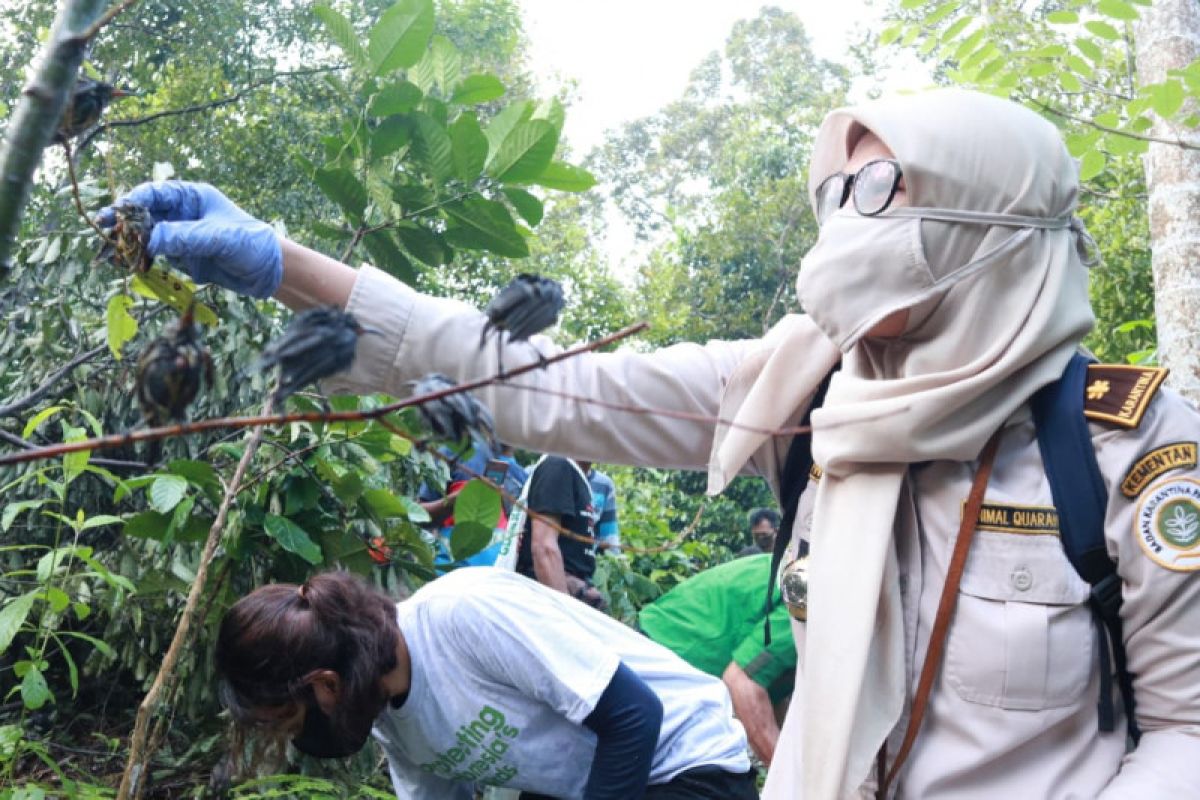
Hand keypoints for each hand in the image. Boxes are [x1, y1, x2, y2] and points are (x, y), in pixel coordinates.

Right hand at [98, 181, 281, 298]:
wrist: (269, 272)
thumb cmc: (252, 244)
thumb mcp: (220, 238)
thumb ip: (186, 238)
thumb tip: (150, 241)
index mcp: (192, 196)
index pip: (155, 193)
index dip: (132, 202)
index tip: (115, 214)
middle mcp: (183, 212)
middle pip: (144, 213)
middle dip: (124, 223)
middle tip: (102, 232)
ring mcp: (180, 233)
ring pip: (146, 235)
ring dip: (129, 243)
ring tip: (110, 253)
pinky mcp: (181, 254)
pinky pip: (155, 254)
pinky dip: (142, 259)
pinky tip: (129, 265)